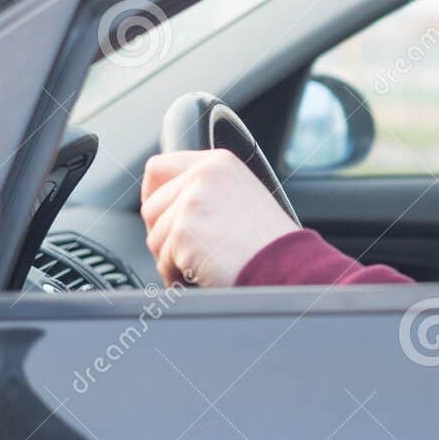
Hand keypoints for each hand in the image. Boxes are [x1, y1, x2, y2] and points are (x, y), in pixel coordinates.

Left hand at [140, 149, 298, 287]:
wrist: (288, 266)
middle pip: (150, 208)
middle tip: (191, 251)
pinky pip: (162, 261)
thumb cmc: (271, 244)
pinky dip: (178, 276)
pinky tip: (205, 273)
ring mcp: (192, 202)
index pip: (158, 168)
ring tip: (206, 263)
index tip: (162, 218)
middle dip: (164, 236)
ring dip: (173, 259)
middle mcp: (203, 175)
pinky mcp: (184, 231)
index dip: (154, 197)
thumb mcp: (243, 197)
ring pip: (154, 237)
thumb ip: (207, 191)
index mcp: (218, 163)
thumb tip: (169, 207)